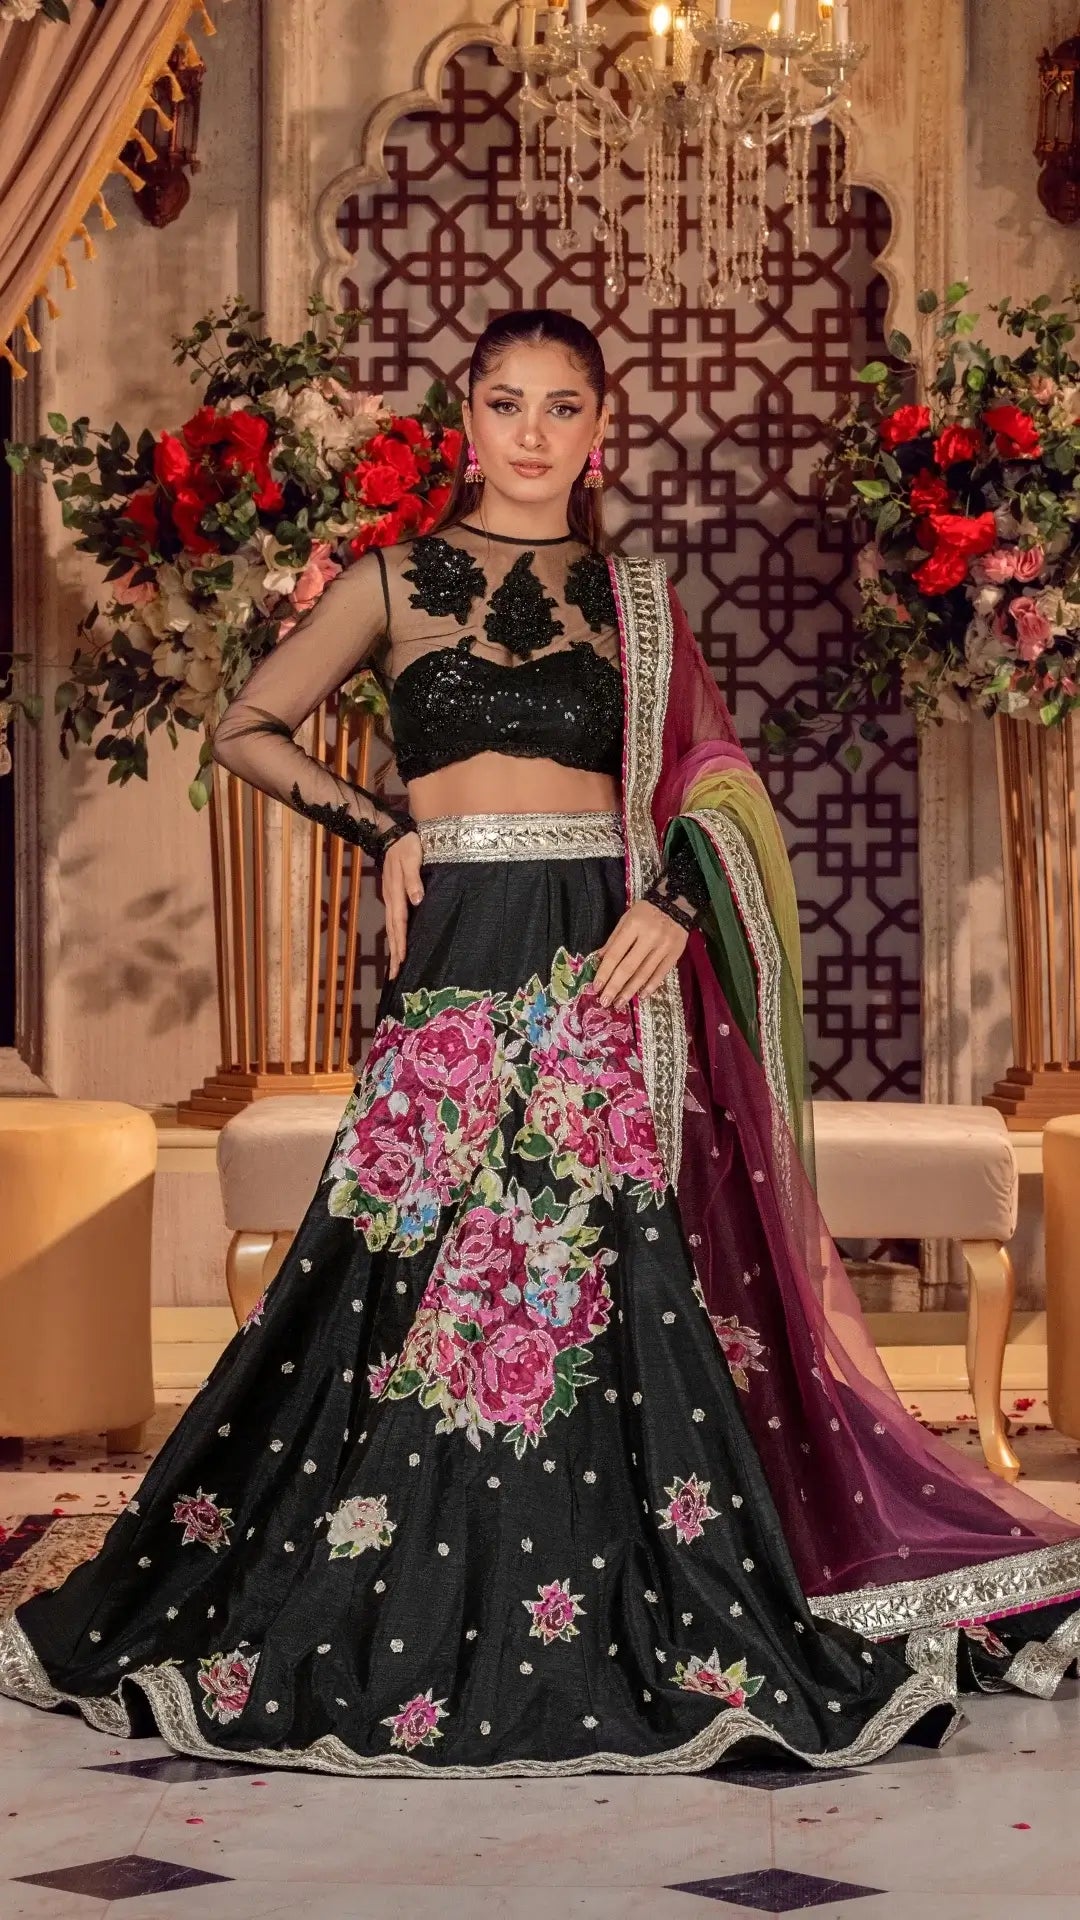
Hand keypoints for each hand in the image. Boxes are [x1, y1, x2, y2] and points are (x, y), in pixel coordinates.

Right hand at [382, 831, 423, 978]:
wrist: (393, 834)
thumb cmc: (406, 846)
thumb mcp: (412, 858)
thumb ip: (414, 880)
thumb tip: (417, 901)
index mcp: (396, 892)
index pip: (399, 922)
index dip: (401, 942)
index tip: (402, 960)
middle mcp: (391, 898)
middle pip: (392, 930)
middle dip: (394, 953)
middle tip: (395, 975)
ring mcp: (390, 897)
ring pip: (391, 927)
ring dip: (393, 947)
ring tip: (395, 966)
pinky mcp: (393, 895)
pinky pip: (394, 920)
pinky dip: (395, 935)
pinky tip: (397, 943)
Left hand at [593, 900, 687, 1008]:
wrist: (677, 903)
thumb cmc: (646, 911)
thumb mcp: (626, 918)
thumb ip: (613, 940)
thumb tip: (600, 960)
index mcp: (633, 926)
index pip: (615, 954)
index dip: (604, 972)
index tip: (596, 987)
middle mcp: (649, 937)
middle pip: (628, 967)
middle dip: (615, 986)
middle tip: (605, 1002)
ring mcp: (663, 947)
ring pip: (644, 973)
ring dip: (630, 991)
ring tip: (619, 1003)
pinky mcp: (675, 954)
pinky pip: (661, 973)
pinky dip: (650, 986)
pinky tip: (641, 996)